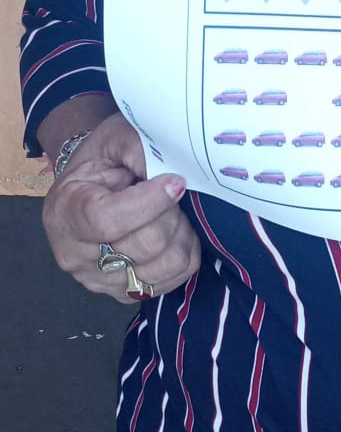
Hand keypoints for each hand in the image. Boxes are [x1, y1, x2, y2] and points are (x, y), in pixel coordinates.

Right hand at [43, 113, 201, 302]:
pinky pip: (170, 282)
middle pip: (142, 247)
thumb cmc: (105, 157)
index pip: (108, 220)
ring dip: (180, 236)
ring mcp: (97, 280)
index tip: (176, 181)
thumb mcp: (116, 138)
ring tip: (175, 212)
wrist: (95, 182)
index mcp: (65, 211)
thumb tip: (168, 172)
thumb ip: (138, 150)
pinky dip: (183, 254)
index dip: (150, 203)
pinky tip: (175, 232)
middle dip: (171, 214)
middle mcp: (74, 254)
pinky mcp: (122, 293)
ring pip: (160, 268)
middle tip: (175, 191)